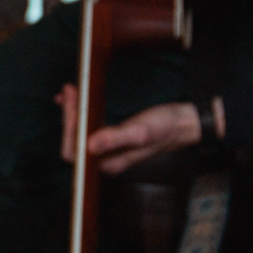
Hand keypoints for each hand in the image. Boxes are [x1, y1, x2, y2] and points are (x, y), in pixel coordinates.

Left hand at [58, 86, 220, 173]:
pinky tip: (74, 98)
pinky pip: (86, 126)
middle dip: (68, 115)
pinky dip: (78, 111)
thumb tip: (89, 145)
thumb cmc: (165, 128)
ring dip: (72, 110)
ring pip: (78, 132)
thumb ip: (115, 138)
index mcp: (109, 163)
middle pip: (73, 142)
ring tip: (70, 90)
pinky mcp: (110, 137)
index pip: (74, 153)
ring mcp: (107, 149)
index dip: (68, 131)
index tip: (73, 105)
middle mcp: (105, 159)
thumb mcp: (140, 132)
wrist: (184, 123)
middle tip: (70, 89)